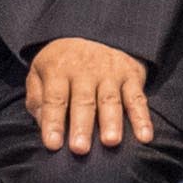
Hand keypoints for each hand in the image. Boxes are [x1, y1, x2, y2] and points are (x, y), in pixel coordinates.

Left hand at [24, 35, 150, 154]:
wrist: (95, 34)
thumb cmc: (62, 65)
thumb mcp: (40, 73)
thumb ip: (38, 100)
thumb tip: (44, 126)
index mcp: (59, 69)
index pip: (55, 98)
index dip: (53, 122)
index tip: (53, 144)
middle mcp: (85, 70)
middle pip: (83, 101)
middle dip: (82, 125)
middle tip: (80, 149)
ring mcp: (110, 73)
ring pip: (110, 100)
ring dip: (111, 121)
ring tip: (110, 142)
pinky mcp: (131, 75)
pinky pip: (138, 98)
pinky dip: (142, 118)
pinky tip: (144, 137)